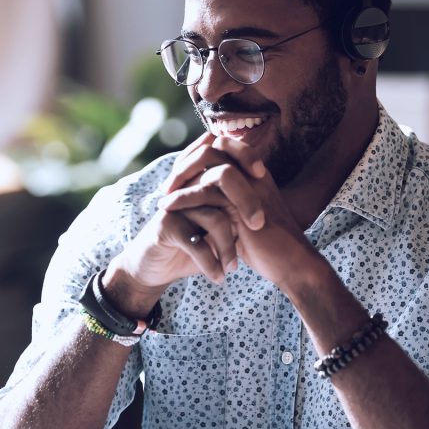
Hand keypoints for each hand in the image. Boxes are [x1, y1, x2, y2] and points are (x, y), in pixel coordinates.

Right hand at [101, 133, 265, 315]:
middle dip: (246, 202)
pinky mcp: (165, 226)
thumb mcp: (217, 227)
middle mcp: (187, 188)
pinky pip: (196, 242)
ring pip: (214, 217)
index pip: (223, 152)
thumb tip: (273, 203)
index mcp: (200, 180)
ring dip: (229, 246)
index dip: (245, 154)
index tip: (263, 175)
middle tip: (258, 226)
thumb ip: (235, 211)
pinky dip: (211, 263)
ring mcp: (175, 205)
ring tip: (234, 268)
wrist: (155, 267)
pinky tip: (218, 277)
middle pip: (221, 178)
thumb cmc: (192, 245)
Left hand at [157, 135, 314, 290]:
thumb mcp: (240, 218)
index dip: (195, 156)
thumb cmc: (266, 245)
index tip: (177, 178)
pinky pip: (207, 189)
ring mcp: (250, 184)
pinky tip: (168, 207)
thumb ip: (224, 202)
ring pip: (209, 161)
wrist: (290, 264)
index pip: (221, 146)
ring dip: (181, 176)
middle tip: (168, 185)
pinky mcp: (244, 202)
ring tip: (164, 197)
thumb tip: (198, 196)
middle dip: (185, 162)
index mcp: (254, 172)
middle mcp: (253, 172)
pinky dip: (183, 196)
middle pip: (213, 145)